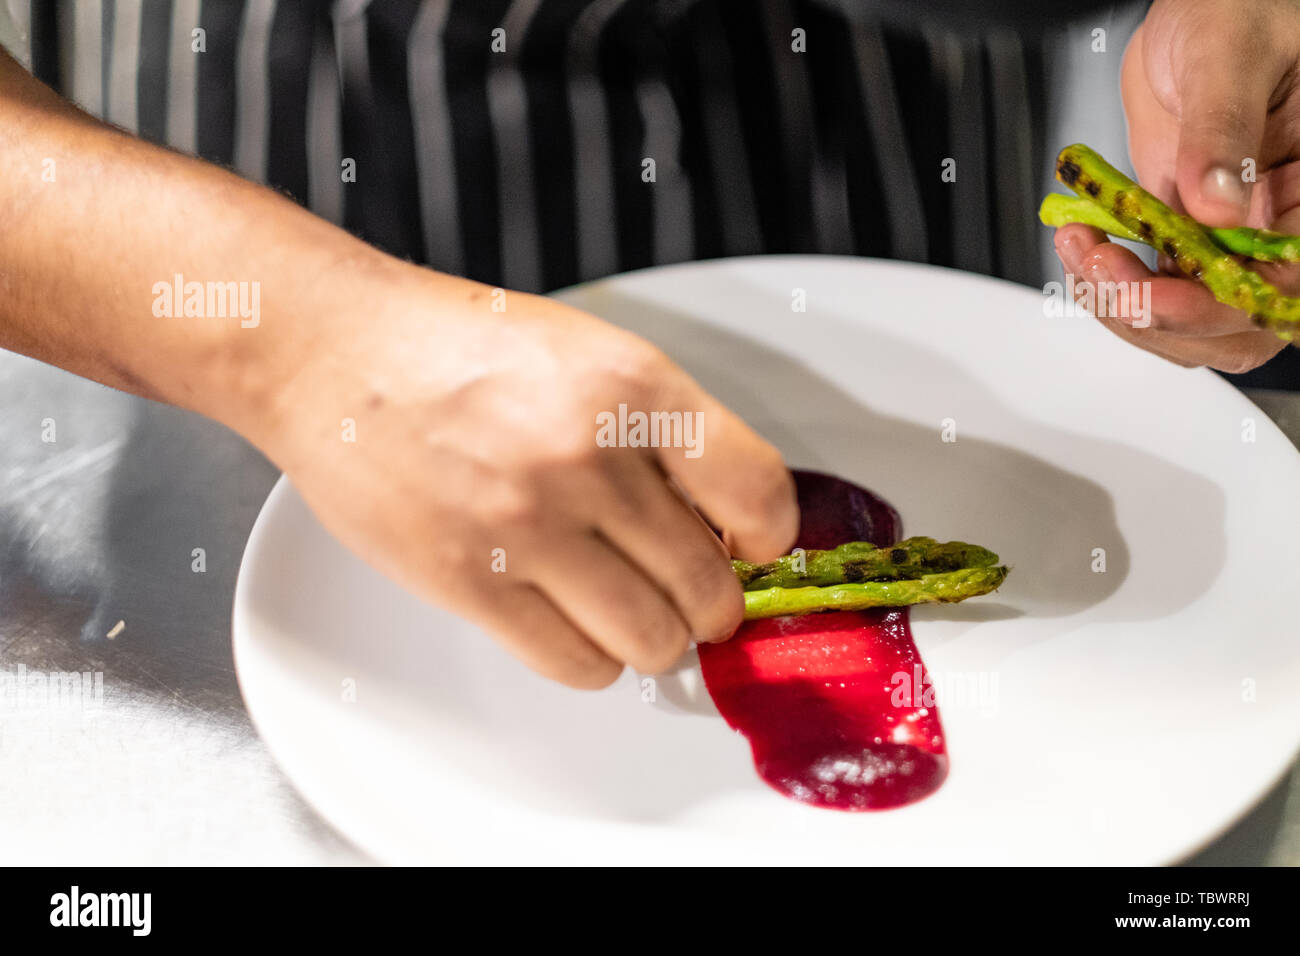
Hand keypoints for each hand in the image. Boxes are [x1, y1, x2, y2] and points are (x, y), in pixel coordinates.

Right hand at [257, 268, 797, 688]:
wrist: (335, 353)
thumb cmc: (459, 348)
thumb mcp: (589, 353)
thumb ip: (662, 430)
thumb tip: (724, 522)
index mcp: (634, 387)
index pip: (759, 492)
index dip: (765, 537)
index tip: (746, 548)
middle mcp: (589, 456)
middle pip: (707, 588)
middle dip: (707, 605)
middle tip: (686, 595)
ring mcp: (528, 524)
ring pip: (650, 641)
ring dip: (650, 640)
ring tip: (626, 610)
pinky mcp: (470, 582)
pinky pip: (578, 665)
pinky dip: (592, 660)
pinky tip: (572, 622)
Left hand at [1053, 0, 1299, 371]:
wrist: (1202, 10)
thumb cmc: (1242, 8)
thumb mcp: (1232, 51)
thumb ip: (1223, 130)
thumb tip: (1216, 206)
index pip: (1289, 281)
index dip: (1224, 307)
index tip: (1159, 296)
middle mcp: (1283, 228)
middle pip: (1234, 321)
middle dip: (1158, 313)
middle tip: (1100, 265)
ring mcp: (1233, 239)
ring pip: (1186, 318)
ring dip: (1122, 301)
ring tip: (1081, 246)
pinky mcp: (1187, 236)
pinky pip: (1150, 284)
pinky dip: (1108, 278)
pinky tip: (1081, 241)